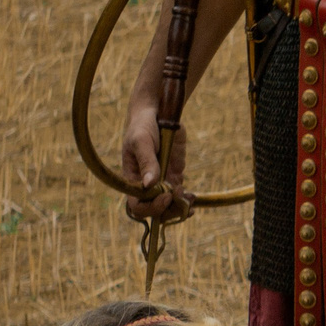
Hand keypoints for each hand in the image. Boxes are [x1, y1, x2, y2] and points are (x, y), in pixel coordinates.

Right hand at [119, 95, 190, 224]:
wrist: (157, 114)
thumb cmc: (142, 126)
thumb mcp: (141, 141)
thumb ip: (146, 162)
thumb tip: (150, 184)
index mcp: (132, 180)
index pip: (137, 206)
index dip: (151, 207)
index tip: (165, 195)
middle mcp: (146, 186)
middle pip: (156, 211)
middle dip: (169, 210)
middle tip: (181, 199)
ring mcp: (161, 183)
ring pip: (169, 207)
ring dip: (180, 208)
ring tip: (189, 198)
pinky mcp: (174, 177)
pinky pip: (180, 197)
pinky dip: (187, 200)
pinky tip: (192, 197)